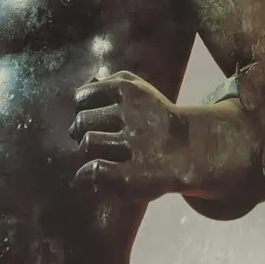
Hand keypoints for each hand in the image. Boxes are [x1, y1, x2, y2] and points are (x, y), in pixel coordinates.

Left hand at [70, 70, 187, 197]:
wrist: (190, 148)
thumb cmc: (155, 117)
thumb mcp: (137, 88)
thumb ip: (105, 86)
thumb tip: (74, 113)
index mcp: (127, 90)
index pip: (82, 97)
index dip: (83, 109)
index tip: (93, 118)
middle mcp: (128, 115)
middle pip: (81, 122)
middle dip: (84, 131)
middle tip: (98, 139)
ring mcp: (131, 146)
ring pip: (87, 144)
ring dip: (88, 152)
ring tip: (99, 155)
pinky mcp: (130, 174)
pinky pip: (94, 171)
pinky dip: (85, 175)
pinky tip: (89, 177)